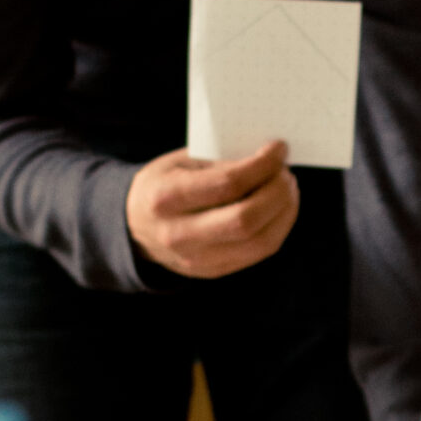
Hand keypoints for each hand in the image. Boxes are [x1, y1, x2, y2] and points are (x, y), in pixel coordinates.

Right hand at [127, 141, 297, 278]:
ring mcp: (197, 259)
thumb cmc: (163, 185)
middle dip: (277, 192)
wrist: (133, 226)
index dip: (261, 165)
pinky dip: (278, 226)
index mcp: (166, 198)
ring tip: (287, 188)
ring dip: (284, 211)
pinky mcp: (214, 271)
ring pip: (260, 242)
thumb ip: (220, 162)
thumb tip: (269, 161)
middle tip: (285, 172)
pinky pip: (259, 252)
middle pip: (245, 220)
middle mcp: (179, 234)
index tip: (278, 148)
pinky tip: (280, 208)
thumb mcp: (180, 163)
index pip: (226, 184)